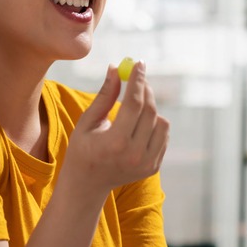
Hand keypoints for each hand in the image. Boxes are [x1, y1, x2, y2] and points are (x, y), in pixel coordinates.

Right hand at [64, 62, 169, 192]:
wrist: (88, 184)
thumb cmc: (83, 148)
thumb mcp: (87, 122)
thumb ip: (105, 96)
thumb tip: (115, 68)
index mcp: (115, 143)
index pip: (133, 104)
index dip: (138, 80)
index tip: (139, 63)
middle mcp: (135, 155)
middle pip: (150, 111)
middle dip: (145, 89)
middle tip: (139, 77)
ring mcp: (147, 163)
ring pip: (161, 122)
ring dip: (150, 108)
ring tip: (133, 107)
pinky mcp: (154, 166)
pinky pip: (164, 135)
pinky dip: (154, 123)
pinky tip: (138, 124)